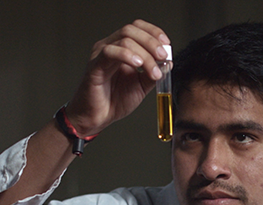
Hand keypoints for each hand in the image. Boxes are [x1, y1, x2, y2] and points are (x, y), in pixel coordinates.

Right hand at [64, 19, 169, 136]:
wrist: (98, 118)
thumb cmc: (114, 101)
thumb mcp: (142, 85)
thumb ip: (154, 73)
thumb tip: (168, 62)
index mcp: (120, 48)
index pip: (137, 28)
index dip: (153, 32)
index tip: (167, 45)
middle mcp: (110, 47)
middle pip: (132, 30)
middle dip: (152, 42)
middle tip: (163, 57)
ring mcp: (101, 54)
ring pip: (124, 40)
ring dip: (145, 54)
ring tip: (154, 72)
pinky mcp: (95, 65)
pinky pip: (110, 52)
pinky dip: (127, 55)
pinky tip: (137, 65)